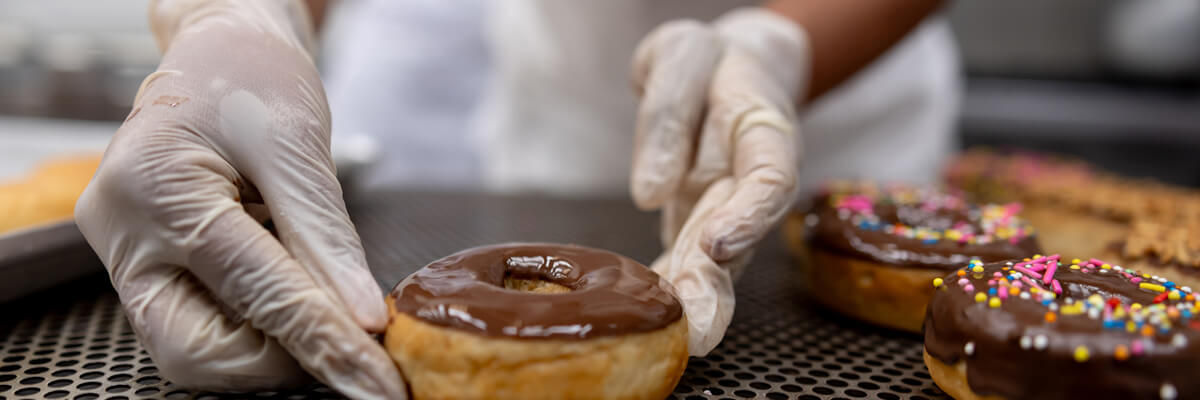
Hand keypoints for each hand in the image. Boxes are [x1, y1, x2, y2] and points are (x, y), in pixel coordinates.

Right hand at [75, 1, 406, 397]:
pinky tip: (295, 291)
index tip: (376, 379)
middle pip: (196, 348)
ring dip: (271, 345)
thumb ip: (326, 238)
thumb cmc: (252, 76)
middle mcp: (122, 234)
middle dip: (280, 358)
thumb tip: (362, 320)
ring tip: (324, 302)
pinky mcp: (148, 268)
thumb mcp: (298, 145)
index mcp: (153, 189)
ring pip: (195, 348)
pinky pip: (200, 323)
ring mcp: (127, 255)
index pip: (250, 289)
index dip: (322, 339)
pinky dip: (257, 324)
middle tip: (351, 344)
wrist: (220, 49)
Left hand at [632, 8, 809, 354]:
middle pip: (742, 240)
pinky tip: (648, 319)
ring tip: (679, 340)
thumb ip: (669, 113)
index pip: (769, 181)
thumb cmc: (709, 60)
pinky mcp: (696, 223)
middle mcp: (751, 184)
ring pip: (714, 263)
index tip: (717, 243)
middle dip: (719, 288)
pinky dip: (666, 289)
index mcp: (766, 134)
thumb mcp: (683, 55)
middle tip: (698, 330)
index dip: (748, 217)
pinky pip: (683, 259)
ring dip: (694, 302)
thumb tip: (650, 192)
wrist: (722, 67)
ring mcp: (724, 209)